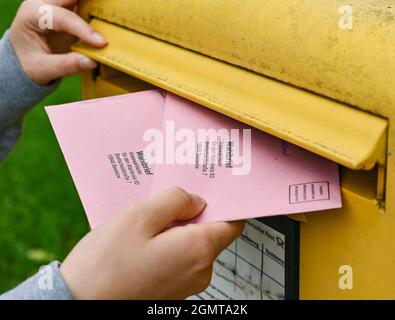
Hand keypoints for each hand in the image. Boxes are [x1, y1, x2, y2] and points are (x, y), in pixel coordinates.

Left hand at [9, 0, 107, 84]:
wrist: (24, 60)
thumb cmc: (29, 64)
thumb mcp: (43, 69)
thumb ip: (67, 65)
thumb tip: (93, 62)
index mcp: (32, 14)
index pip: (61, 17)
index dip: (83, 29)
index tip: (102, 43)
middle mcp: (44, 3)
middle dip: (90, 2)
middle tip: (112, 7)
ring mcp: (57, 4)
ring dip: (95, 4)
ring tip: (113, 10)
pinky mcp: (69, 10)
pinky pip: (85, 4)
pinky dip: (96, 8)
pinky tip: (109, 15)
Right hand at [60, 187, 243, 299]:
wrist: (80, 303)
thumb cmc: (106, 265)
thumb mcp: (139, 217)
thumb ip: (175, 201)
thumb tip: (196, 201)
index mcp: (198, 251)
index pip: (232, 222)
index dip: (221, 202)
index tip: (205, 189)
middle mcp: (199, 271)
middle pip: (210, 231)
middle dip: (191, 214)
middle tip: (164, 202)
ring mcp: (186, 284)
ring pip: (192, 244)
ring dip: (175, 229)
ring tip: (147, 222)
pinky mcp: (172, 289)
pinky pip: (179, 258)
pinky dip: (167, 245)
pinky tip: (143, 240)